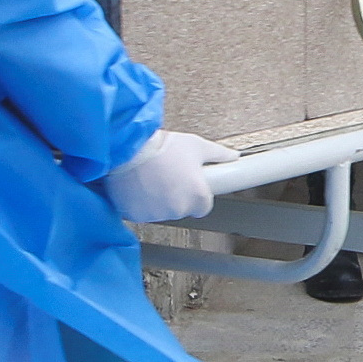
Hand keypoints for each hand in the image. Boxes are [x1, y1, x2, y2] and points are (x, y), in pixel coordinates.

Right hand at [105, 130, 238, 224]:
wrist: (129, 147)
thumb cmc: (163, 146)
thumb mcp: (196, 145)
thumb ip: (218, 154)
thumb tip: (233, 156)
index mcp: (198, 196)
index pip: (204, 207)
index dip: (196, 194)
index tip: (189, 184)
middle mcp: (179, 209)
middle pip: (182, 209)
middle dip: (176, 195)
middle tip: (167, 175)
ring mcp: (158, 214)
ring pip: (162, 212)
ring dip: (158, 200)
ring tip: (151, 178)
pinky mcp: (137, 216)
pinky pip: (142, 212)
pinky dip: (141, 203)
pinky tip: (139, 185)